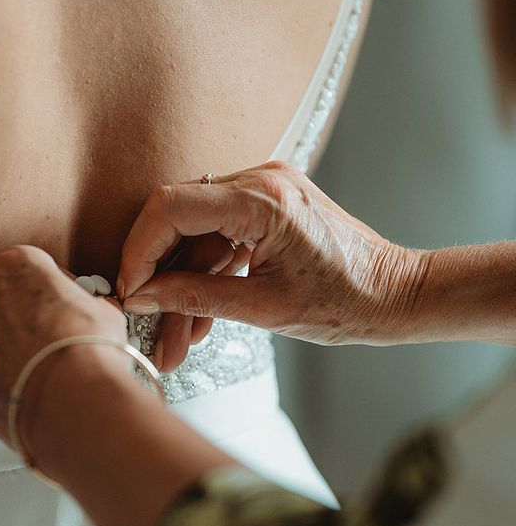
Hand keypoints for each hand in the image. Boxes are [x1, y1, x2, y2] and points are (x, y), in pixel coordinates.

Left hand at [0, 246, 127, 442]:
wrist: (71, 402)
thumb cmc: (88, 348)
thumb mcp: (104, 312)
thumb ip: (86, 307)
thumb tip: (95, 314)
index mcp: (13, 267)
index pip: (28, 267)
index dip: (50, 288)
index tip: (64, 303)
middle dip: (18, 320)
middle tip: (49, 340)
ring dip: (5, 356)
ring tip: (39, 374)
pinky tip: (27, 398)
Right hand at [118, 161, 425, 345]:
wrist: (396, 295)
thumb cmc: (346, 302)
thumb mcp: (262, 308)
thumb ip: (193, 297)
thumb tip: (141, 296)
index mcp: (262, 199)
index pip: (170, 208)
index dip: (138, 250)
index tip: (128, 290)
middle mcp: (260, 182)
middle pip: (179, 224)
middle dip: (159, 280)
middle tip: (147, 326)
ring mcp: (264, 193)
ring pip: (197, 239)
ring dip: (182, 289)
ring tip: (174, 343)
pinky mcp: (267, 210)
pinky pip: (219, 240)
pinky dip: (205, 278)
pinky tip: (197, 322)